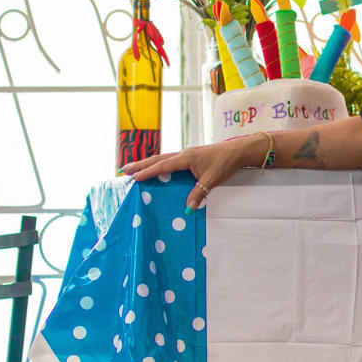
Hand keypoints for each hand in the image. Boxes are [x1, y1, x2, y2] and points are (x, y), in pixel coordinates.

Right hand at [123, 133, 266, 211]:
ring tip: (133, 169)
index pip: (163, 165)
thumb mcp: (212, 180)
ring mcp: (186, 154)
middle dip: (140, 165)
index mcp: (186, 157)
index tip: (134, 177)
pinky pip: (170, 161)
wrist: (238, 151)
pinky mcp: (190, 157)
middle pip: (157, 159)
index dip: (148, 172)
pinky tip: (155, 169)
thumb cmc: (225, 163)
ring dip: (147, 164)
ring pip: (162, 158)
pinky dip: (159, 165)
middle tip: (124, 171)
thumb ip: (199, 193)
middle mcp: (183, 154)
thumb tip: (188, 209)